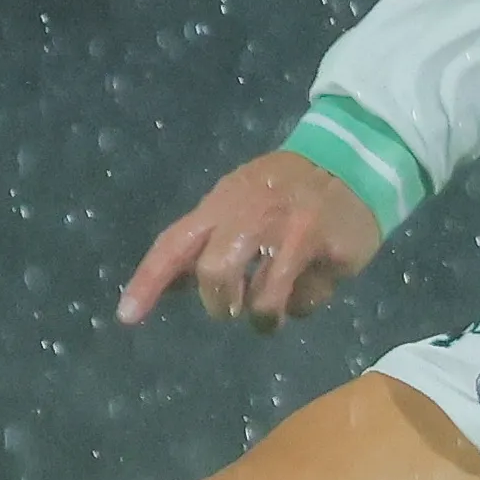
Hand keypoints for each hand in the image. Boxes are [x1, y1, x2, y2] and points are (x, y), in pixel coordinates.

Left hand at [119, 150, 385, 332]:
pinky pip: (305, 298)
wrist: (353, 161)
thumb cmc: (286, 190)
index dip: (149, 282)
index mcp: (221, 204)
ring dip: (263, 317)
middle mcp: (250, 215)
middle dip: (219, 303)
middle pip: (214, 274)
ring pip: (262, 299)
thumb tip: (173, 285)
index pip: (175, 244)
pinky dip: (302, 304)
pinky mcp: (325, 248)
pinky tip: (310, 287)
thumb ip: (207, 241)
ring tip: (270, 314)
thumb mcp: (239, 202)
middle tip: (231, 308)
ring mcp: (290, 231)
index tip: (127, 317)